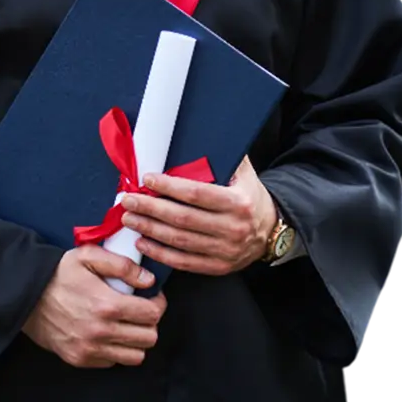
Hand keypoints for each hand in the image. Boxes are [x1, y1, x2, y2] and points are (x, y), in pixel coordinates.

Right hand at [22, 245, 166, 368]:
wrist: (27, 296)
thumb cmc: (60, 273)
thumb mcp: (88, 256)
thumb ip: (122, 265)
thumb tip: (149, 280)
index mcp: (107, 304)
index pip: (152, 314)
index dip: (158, 303)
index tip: (152, 296)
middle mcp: (101, 332)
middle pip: (149, 338)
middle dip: (150, 322)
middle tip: (141, 309)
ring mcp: (91, 349)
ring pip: (135, 356)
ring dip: (137, 340)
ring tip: (128, 323)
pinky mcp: (81, 360)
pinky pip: (113, 362)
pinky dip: (117, 349)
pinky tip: (109, 332)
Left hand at [120, 155, 277, 276]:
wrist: (272, 231)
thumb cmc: (250, 196)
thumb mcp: (244, 173)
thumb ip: (223, 157)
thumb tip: (199, 134)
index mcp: (237, 202)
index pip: (197, 193)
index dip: (169, 187)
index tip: (147, 179)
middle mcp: (232, 228)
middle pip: (183, 218)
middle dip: (151, 208)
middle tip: (129, 199)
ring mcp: (225, 251)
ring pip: (180, 241)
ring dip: (150, 230)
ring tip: (130, 218)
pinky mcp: (218, 267)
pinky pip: (184, 263)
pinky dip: (161, 254)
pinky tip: (143, 243)